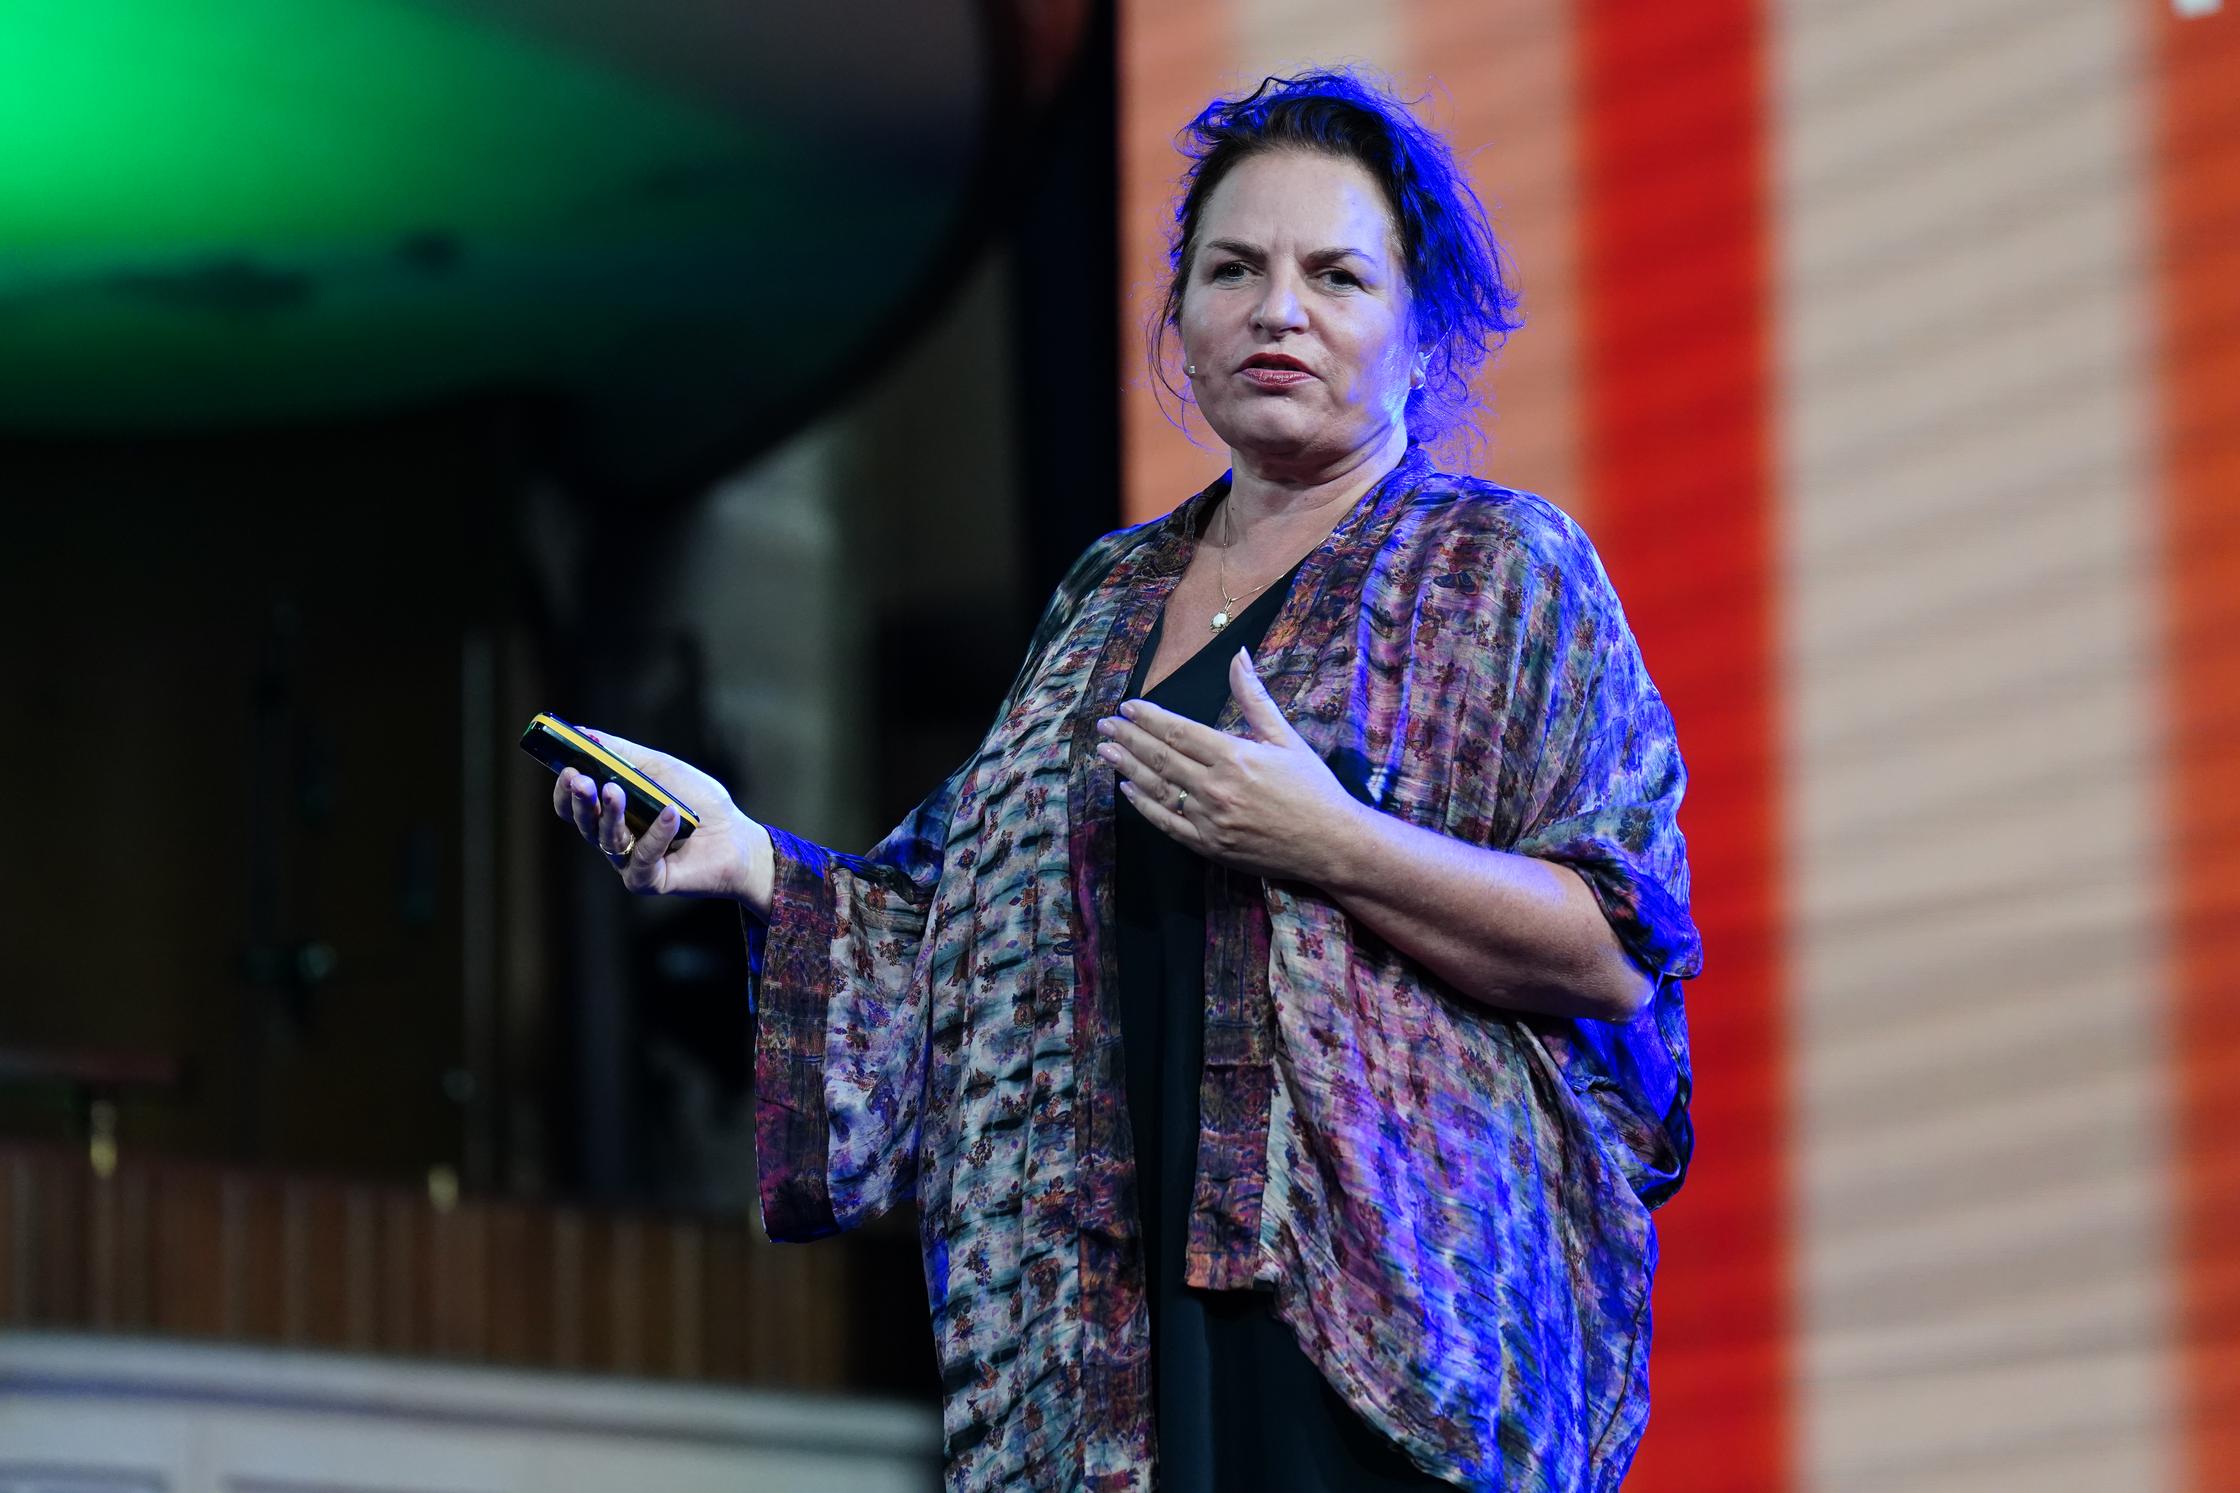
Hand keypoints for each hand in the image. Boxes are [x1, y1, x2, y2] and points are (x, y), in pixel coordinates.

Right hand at [551, 729, 772, 909]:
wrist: (736, 837)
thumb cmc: (696, 801)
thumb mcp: (659, 768)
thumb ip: (621, 753)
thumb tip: (582, 732)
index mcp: (612, 811)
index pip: (575, 804)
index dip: (566, 789)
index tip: (566, 768)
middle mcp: (614, 838)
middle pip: (584, 823)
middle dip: (580, 800)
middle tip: (580, 780)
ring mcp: (628, 862)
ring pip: (607, 839)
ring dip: (610, 813)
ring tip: (616, 790)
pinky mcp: (648, 880)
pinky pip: (642, 858)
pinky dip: (657, 832)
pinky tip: (670, 812)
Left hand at [1095, 647, 1366, 883]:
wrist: (1331, 843)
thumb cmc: (1312, 787)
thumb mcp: (1285, 737)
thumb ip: (1254, 698)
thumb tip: (1238, 655)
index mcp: (1236, 756)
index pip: (1179, 732)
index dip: (1149, 718)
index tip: (1127, 707)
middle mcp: (1217, 788)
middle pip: (1161, 759)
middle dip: (1129, 739)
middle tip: (1104, 725)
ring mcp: (1210, 820)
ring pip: (1158, 789)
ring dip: (1128, 768)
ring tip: (1104, 751)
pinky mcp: (1209, 846)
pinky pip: (1167, 823)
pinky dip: (1144, 806)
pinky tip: (1126, 789)